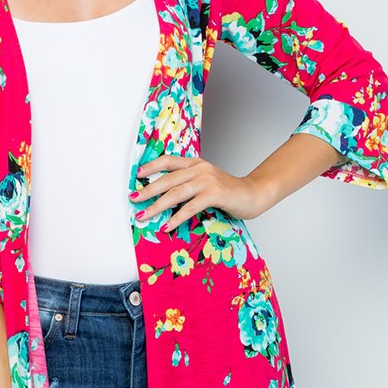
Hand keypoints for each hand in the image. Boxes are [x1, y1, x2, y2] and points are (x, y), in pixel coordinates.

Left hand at [131, 155, 264, 232]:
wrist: (253, 194)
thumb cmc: (227, 191)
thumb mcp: (205, 182)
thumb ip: (188, 183)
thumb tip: (163, 196)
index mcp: (195, 163)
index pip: (168, 161)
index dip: (151, 166)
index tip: (137, 175)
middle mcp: (200, 168)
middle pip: (168, 178)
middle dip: (148, 190)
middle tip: (133, 199)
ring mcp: (207, 180)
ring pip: (176, 193)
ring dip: (157, 206)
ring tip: (143, 215)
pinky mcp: (215, 194)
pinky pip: (190, 207)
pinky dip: (176, 218)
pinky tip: (167, 226)